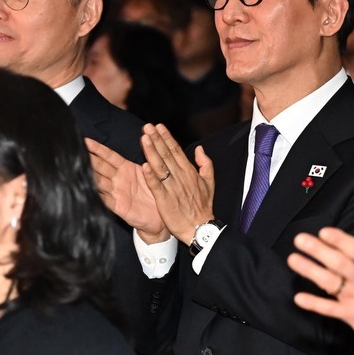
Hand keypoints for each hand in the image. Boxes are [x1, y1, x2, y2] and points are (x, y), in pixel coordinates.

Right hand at [85, 138, 168, 240]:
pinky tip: (88, 192)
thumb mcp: (151, 173)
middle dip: (89, 159)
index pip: (109, 156)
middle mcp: (118, 179)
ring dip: (89, 176)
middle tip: (76, 151)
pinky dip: (98, 196)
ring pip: (99, 181)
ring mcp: (117, 193)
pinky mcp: (119, 207)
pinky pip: (106, 201)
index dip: (98, 149)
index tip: (86, 140)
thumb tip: (144, 139)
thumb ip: (144, 161)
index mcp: (126, 168)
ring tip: (77, 169)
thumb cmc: (154, 192)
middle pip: (101, 167)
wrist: (160, 216)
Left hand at [142, 124, 214, 243]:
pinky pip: (157, 186)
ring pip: (160, 167)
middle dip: (157, 139)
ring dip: (152, 152)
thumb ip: (205, 164)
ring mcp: (172, 188)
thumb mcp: (209, 183)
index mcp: (189, 172)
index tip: (158, 126)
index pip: (176, 151)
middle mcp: (180, 177)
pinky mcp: (165, 200)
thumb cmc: (203, 207)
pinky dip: (151, 176)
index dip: (166, 138)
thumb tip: (200, 149)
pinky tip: (144, 165)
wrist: (201, 228)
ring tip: (144, 139)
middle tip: (148, 126)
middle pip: (166, 155)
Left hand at [288, 200, 353, 354]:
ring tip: (293, 260)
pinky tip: (299, 298)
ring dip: (309, 271)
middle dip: (316, 250)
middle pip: (337, 262)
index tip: (323, 232)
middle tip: (299, 239)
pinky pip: (330, 309)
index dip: (338, 239)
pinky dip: (314, 304)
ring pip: (329, 282)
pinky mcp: (353, 316)